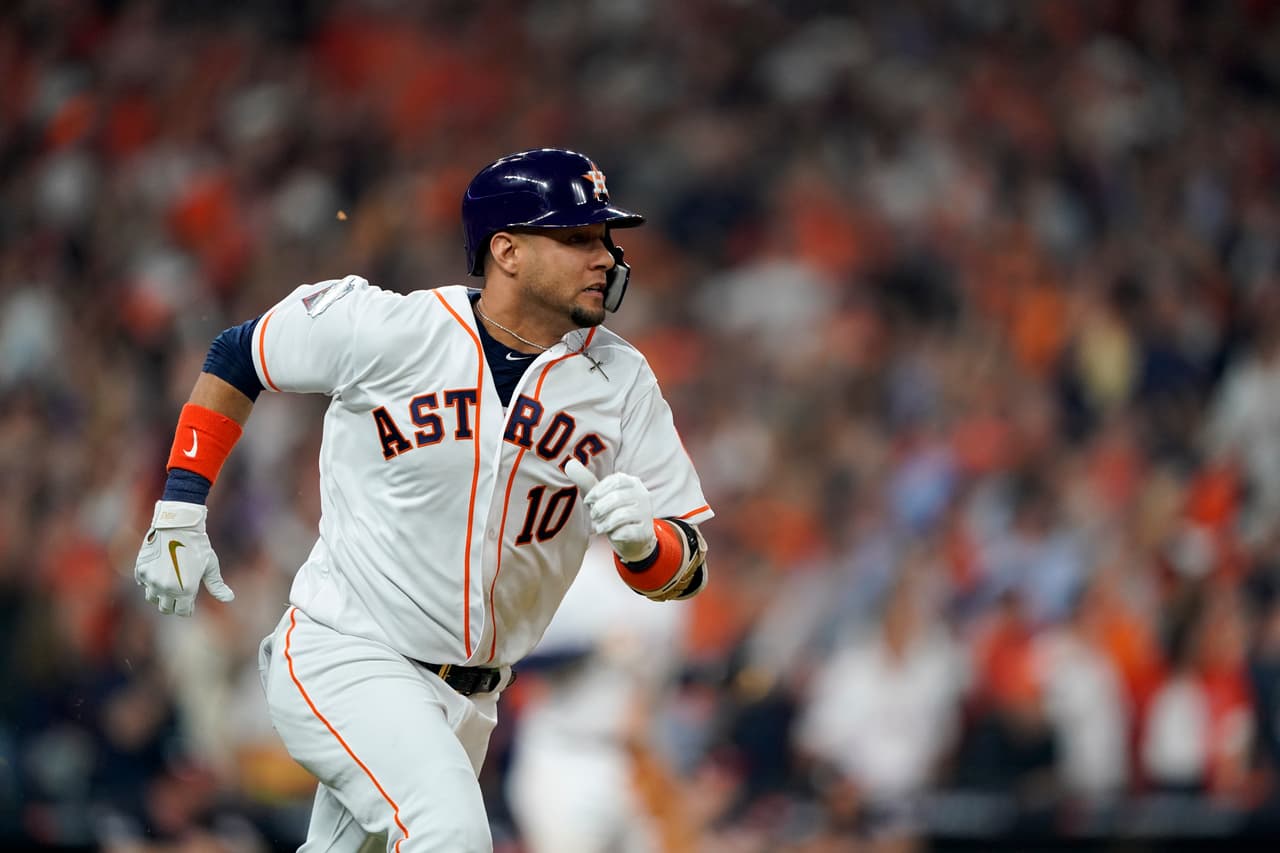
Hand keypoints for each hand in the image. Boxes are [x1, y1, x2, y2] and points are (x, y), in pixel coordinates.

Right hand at [134, 500, 234, 615]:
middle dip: (173, 604)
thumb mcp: (210, 565)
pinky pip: (143, 583)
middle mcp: (167, 588)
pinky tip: (158, 573)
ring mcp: (152, 580)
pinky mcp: (141, 570)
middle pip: (166, 608)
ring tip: (169, 584)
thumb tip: (230, 598)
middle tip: (179, 595)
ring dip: (160, 594)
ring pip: (152, 597)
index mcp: (186, 589)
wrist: (177, 524)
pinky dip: (149, 582)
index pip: (182, 611)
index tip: (189, 605)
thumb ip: (217, 585)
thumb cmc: (197, 544)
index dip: (187, 609)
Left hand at [565, 460, 656, 562]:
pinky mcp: (645, 531)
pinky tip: (613, 534)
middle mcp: (642, 494)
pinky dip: (614, 534)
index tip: (588, 501)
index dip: (598, 492)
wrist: (632, 538)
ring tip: (600, 527)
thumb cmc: (613, 512)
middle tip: (594, 516)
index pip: (615, 481)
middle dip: (599, 509)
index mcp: (631, 482)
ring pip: (621, 516)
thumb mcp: (600, 495)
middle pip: (617, 498)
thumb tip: (569, 463)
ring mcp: (646, 513)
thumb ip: (586, 481)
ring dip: (604, 523)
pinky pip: (626, 532)